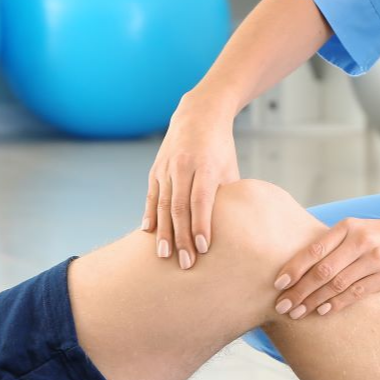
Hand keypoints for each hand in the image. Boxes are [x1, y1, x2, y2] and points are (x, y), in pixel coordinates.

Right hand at [142, 95, 239, 269]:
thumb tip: (232, 230)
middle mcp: (183, 166)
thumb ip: (227, 196)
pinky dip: (150, 215)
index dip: (201, 225)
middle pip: (179, 207)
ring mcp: (166, 167)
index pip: (201, 200)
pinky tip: (147, 233)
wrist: (199, 115)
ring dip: (163, 232)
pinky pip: (151, 196)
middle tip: (185, 264)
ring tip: (164, 256)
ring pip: (162, 205)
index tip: (203, 248)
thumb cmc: (221, 148)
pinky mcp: (155, 169)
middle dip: (182, 238)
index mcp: (206, 166)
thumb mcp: (230, 168)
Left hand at [273, 215, 379, 318]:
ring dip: (314, 301)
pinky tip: (323, 311)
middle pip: (321, 270)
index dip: (293, 268)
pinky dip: (337, 304)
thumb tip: (299, 263)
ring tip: (298, 313)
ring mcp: (375, 259)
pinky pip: (357, 293)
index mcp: (348, 226)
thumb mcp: (359, 228)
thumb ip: (333, 242)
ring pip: (336, 284)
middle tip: (282, 306)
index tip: (277, 284)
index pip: (314, 249)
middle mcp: (360, 241)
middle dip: (298, 290)